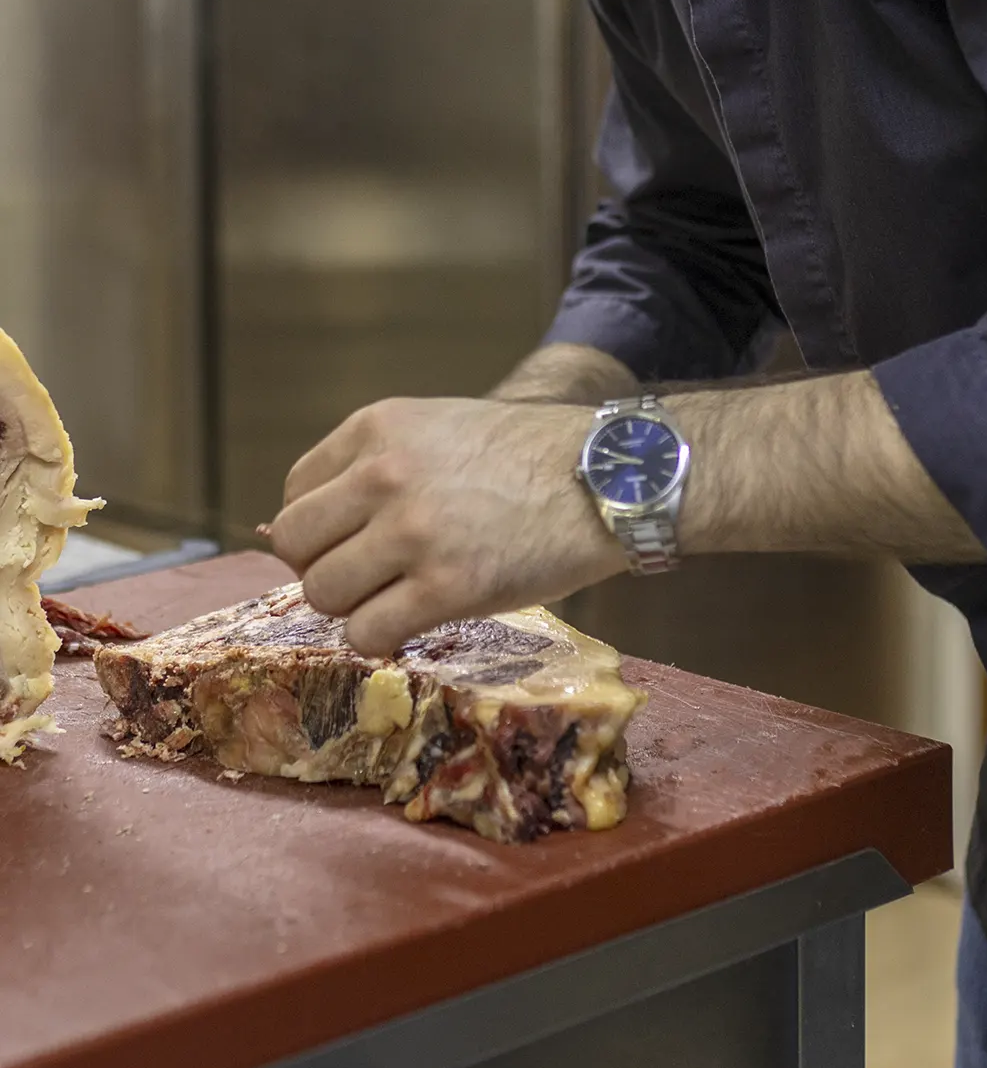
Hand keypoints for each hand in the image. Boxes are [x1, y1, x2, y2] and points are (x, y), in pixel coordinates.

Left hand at [267, 398, 627, 654]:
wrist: (610, 478)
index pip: (294, 493)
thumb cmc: (533, 456)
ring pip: (323, 594)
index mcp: (379, 427)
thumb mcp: (444, 428)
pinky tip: (414, 625)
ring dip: (355, 607)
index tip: (355, 544)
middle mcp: (384, 474)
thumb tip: (304, 532)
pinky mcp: (449, 587)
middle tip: (372, 578)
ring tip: (399, 600)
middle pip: (295, 546)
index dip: (320, 530)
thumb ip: (379, 464)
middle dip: (326, 569)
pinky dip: (381, 640)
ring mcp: (414, 532)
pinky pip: (368, 633)